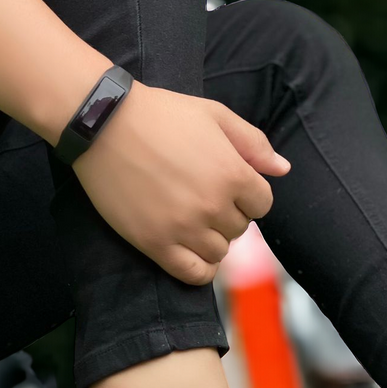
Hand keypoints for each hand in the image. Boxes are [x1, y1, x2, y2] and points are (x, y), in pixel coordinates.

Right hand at [74, 82, 288, 284]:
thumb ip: (253, 143)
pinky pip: (193, 274)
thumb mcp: (215, 115)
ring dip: (212, 238)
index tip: (229, 185)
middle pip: (240, 228)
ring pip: (219, 252)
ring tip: (192, 218)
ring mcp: (184, 228)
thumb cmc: (161, 113)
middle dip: (228, 214)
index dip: (249, 195)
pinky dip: (201, 269)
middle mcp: (213, 206)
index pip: (263, 204)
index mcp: (233, 174)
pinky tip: (193, 252)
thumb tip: (283, 169)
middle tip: (203, 197)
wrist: (103, 123)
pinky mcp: (155, 244)